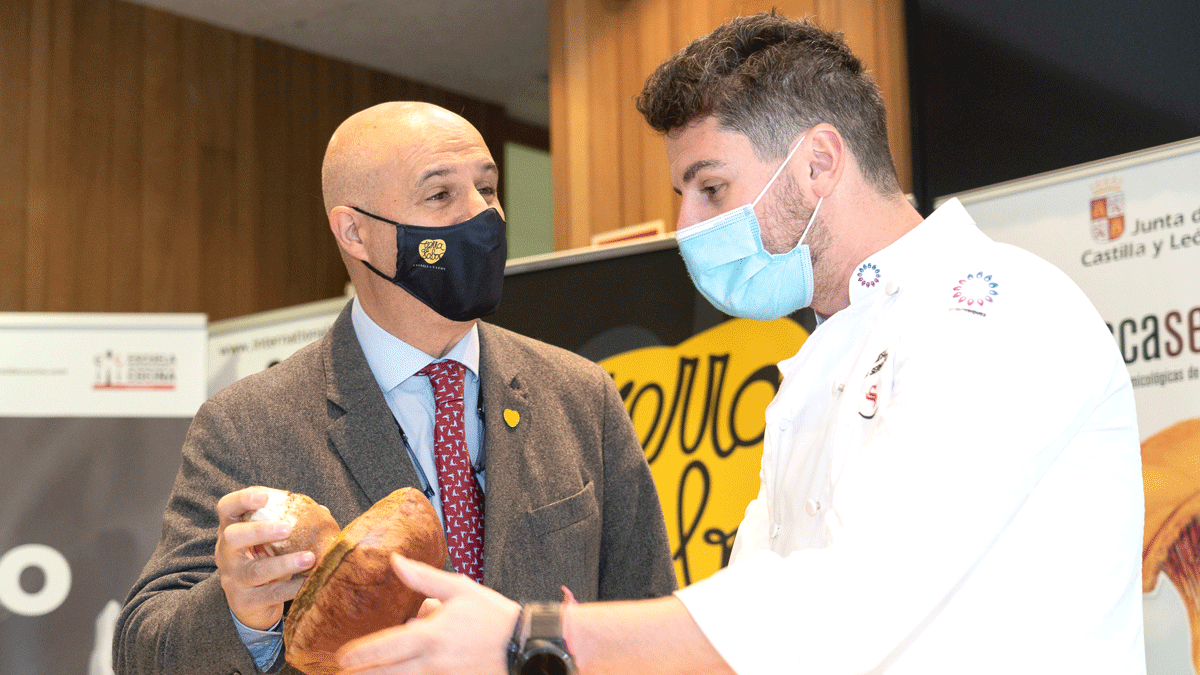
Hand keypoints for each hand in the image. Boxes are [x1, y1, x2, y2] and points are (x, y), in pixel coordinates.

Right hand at [214, 486, 316, 629]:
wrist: (251, 604)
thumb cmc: (264, 560)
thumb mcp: (270, 540)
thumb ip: (290, 522)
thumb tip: (321, 512)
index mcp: (231, 530)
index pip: (226, 508)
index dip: (242, 499)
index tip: (264, 496)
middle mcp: (227, 554)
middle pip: (233, 537)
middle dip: (260, 531)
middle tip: (287, 528)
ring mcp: (233, 579)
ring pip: (255, 570)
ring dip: (284, 563)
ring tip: (310, 558)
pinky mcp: (244, 601)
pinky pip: (270, 594)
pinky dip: (292, 588)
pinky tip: (309, 582)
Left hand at [336, 554, 519, 674]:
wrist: (523, 645)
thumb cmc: (493, 616)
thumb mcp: (459, 589)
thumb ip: (424, 578)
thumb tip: (396, 562)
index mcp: (430, 636)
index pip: (386, 648)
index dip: (362, 655)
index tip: (343, 657)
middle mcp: (432, 662)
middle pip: (389, 673)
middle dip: (364, 674)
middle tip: (343, 673)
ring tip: (367, 674)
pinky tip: (403, 673)